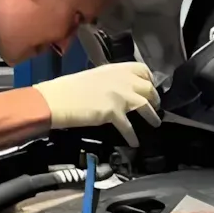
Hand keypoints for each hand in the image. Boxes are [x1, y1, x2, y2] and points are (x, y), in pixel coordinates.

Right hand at [40, 60, 158, 144]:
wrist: (58, 99)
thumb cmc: (69, 88)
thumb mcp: (94, 77)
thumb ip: (109, 81)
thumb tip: (116, 89)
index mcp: (115, 69)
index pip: (141, 69)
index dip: (149, 79)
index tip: (151, 85)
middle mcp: (122, 80)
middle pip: (147, 88)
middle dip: (154, 97)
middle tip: (156, 105)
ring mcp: (120, 96)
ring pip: (145, 105)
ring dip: (152, 116)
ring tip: (155, 123)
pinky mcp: (114, 112)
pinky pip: (128, 127)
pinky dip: (132, 136)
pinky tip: (135, 143)